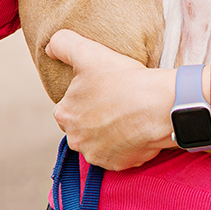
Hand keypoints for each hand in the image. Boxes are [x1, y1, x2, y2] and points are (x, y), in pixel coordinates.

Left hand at [47, 30, 175, 169]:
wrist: (160, 106)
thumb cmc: (124, 79)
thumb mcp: (89, 53)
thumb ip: (63, 44)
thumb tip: (49, 48)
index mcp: (64, 114)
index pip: (71, 105)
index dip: (88, 96)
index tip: (106, 89)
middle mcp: (75, 140)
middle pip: (84, 126)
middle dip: (97, 117)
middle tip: (119, 102)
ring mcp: (97, 155)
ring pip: (101, 141)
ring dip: (111, 132)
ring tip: (130, 115)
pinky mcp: (118, 165)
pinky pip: (120, 155)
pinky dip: (127, 145)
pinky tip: (137, 130)